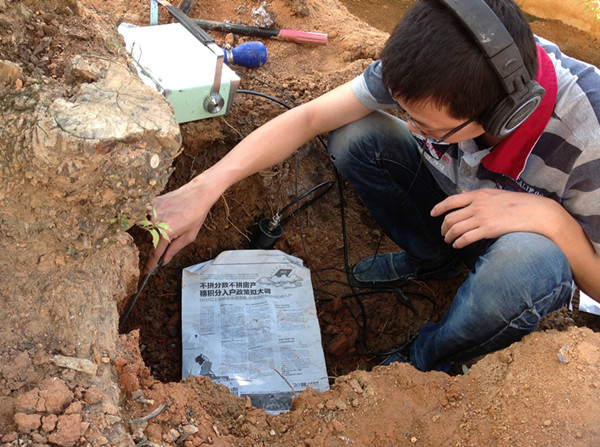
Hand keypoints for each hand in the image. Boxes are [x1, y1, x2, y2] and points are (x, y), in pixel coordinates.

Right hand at [143, 179, 216, 272]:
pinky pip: (149, 216)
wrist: (198, 193)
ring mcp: (151, 211)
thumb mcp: (189, 236)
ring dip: (158, 228)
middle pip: (151, 240)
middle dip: (160, 240)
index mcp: (166, 232)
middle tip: (175, 231)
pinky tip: (169, 212)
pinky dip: (157, 218)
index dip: (151, 263)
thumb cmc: (196, 214)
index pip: (155, 252)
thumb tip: (165, 260)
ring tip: (174, 220)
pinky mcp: (151, 203)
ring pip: (150, 228)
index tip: (147, 271)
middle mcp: (155, 222)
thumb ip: (175, 249)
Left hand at [430, 189, 556, 248]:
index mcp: (478, 195)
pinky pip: (465, 238)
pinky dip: (458, 242)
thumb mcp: (496, 195)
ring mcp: (482, 217)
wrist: (537, 212)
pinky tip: (457, 245)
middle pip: (450, 217)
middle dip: (443, 227)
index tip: (433, 213)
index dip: (438, 208)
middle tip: (443, 233)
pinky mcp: (488, 230)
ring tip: (449, 240)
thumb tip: (468, 199)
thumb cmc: (519, 204)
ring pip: (455, 228)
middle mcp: (477, 205)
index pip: (451, 200)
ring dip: (449, 236)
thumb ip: (480, 198)